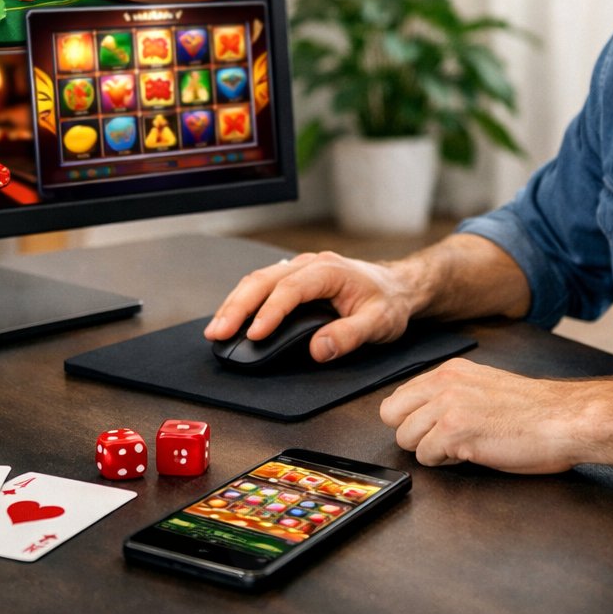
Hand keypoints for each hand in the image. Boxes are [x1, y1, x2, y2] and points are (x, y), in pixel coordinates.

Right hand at [203, 251, 422, 362]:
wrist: (396, 286)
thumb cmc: (388, 302)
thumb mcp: (379, 322)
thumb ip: (349, 336)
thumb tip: (317, 349)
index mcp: (329, 270)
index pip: (292, 288)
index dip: (270, 311)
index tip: (255, 334)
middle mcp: (310, 264)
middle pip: (264, 280)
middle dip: (237, 306)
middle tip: (219, 332)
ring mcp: (299, 267)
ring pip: (257, 279)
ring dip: (234, 303)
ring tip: (216, 329)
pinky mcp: (293, 277)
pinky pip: (262, 284)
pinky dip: (242, 301)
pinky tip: (231, 318)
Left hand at [379, 358, 581, 473]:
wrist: (564, 419)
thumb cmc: (534, 412)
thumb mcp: (484, 388)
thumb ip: (452, 395)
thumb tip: (426, 415)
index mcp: (451, 371)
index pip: (399, 397)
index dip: (412, 420)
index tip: (431, 430)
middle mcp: (444, 383)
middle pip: (392, 416)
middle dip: (413, 435)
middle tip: (443, 443)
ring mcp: (447, 406)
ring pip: (405, 438)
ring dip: (431, 451)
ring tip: (463, 448)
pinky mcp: (455, 431)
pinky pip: (426, 456)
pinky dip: (445, 463)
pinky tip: (472, 454)